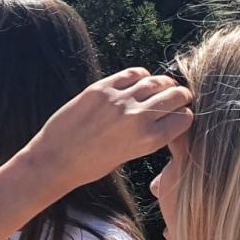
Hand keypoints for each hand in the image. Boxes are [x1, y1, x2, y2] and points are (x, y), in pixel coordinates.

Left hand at [26, 68, 192, 190]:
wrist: (54, 160)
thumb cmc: (89, 165)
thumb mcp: (128, 157)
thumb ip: (147, 137)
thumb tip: (162, 117)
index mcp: (149, 141)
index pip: (184, 117)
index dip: (183, 114)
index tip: (178, 113)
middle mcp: (138, 118)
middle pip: (176, 95)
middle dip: (179, 95)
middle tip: (175, 96)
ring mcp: (119, 101)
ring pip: (156, 81)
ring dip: (162, 83)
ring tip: (159, 87)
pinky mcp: (101, 89)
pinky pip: (132, 73)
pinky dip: (140, 75)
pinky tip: (138, 81)